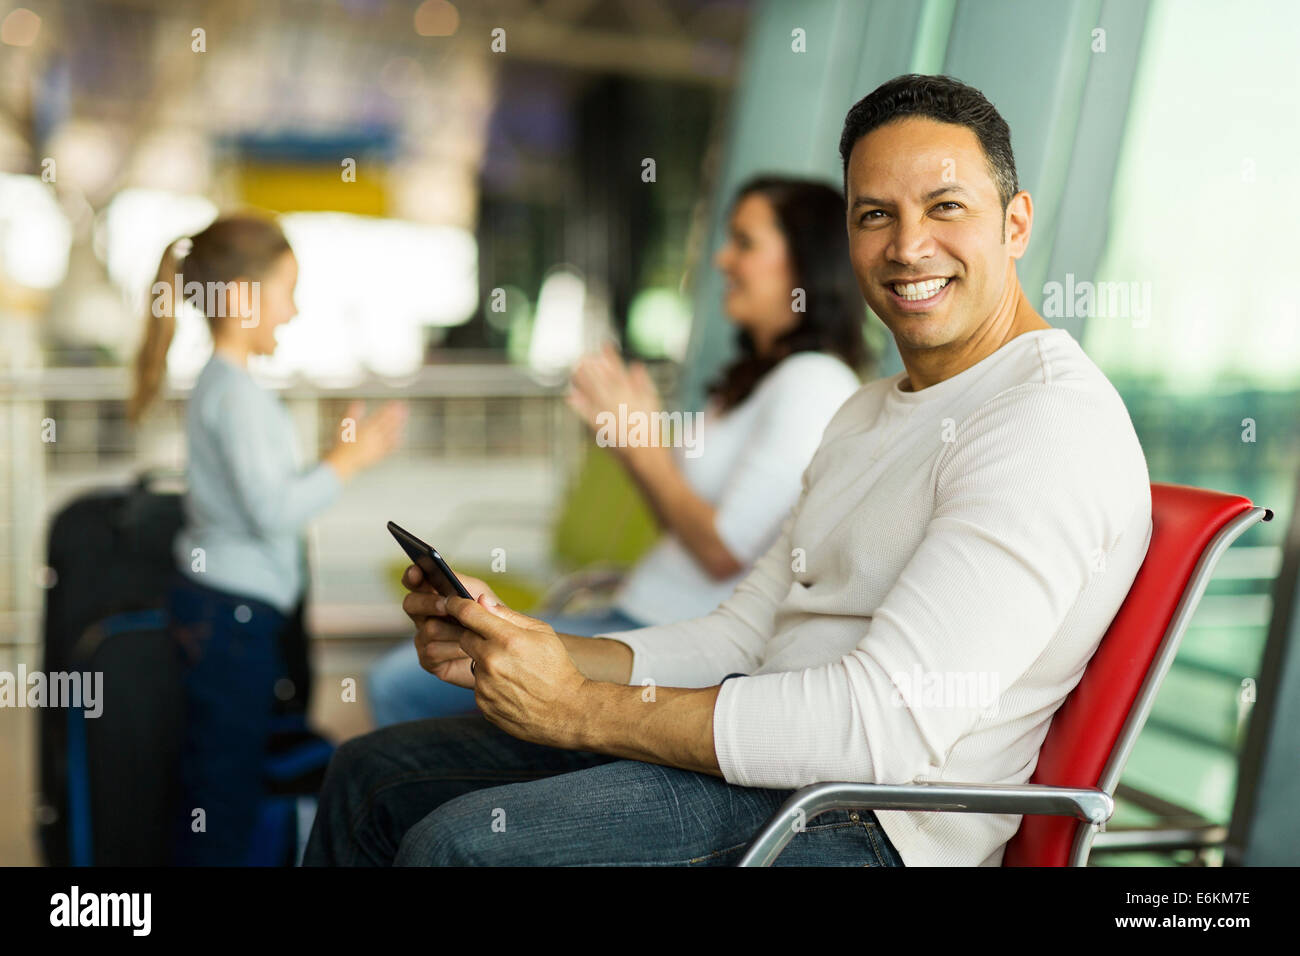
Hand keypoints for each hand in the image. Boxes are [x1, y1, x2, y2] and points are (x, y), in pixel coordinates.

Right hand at [326, 400, 407, 479]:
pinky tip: (401, 437)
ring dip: (399, 425)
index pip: (381, 415)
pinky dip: (396, 441)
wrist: (344, 462)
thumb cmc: (343, 445)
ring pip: (391, 433)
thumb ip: (352, 414)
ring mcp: (378, 445)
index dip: (389, 408)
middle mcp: (375, 436)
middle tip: (404, 408)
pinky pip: (390, 447)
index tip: (395, 403)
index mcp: (367, 428)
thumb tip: (357, 403)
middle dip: (397, 415)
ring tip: (405, 418)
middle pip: (388, 423)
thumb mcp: (345, 426)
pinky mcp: (379, 454)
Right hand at [401, 565, 501, 687]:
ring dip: (454, 631)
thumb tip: (460, 587)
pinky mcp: (428, 660)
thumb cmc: (491, 621)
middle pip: (410, 603)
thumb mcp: (483, 597)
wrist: (500, 655)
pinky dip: (455, 649)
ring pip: (428, 628)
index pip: (415, 580)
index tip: (416, 572)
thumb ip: (469, 587)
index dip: (412, 575)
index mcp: (435, 594)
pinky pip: (433, 651)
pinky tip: (469, 652)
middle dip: (428, 602)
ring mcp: (424, 638)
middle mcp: (424, 615)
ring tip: (473, 633)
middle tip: (444, 605)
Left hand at [441, 594, 588, 747]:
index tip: (451, 601)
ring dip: (486, 663)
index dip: (456, 604)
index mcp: (507, 639)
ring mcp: (485, 686)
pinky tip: (512, 688)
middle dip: (476, 636)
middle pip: (465, 638)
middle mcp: (491, 662)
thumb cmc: (558, 667)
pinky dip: (490, 684)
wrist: (567, 711)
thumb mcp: (543, 633)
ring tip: (514, 672)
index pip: (469, 614)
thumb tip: (482, 601)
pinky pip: (479, 687)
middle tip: (498, 642)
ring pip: (474, 664)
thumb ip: (509, 615)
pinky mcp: (483, 704)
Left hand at [566, 343, 661, 436]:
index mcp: (632, 394)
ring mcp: (609, 413)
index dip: (611, 357)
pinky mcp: (601, 427)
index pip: (620, 371)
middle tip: (582, 356)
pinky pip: (588, 414)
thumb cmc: (649, 427)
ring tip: (573, 371)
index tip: (604, 345)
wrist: (645, 452)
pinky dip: (579, 405)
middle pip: (603, 380)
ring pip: (594, 393)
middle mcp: (619, 401)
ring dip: (583, 381)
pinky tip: (570, 396)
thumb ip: (643, 382)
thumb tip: (636, 365)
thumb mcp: (652, 401)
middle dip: (593, 367)